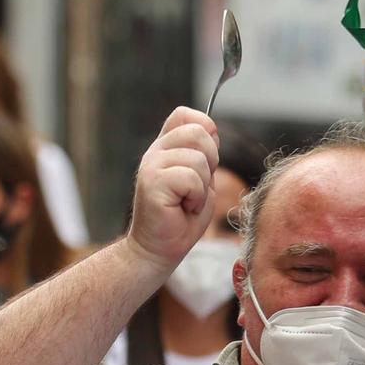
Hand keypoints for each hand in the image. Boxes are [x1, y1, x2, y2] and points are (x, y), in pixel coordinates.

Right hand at [128, 108, 218, 271]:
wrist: (159, 249)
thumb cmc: (182, 219)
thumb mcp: (201, 180)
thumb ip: (205, 155)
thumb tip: (213, 130)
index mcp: (165, 147)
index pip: (184, 115)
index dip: (204, 129)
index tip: (205, 161)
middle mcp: (155, 151)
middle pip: (198, 132)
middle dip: (210, 161)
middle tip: (197, 188)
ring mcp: (151, 165)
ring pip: (199, 159)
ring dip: (202, 187)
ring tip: (188, 202)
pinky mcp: (152, 182)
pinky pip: (191, 178)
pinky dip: (196, 198)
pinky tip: (183, 208)